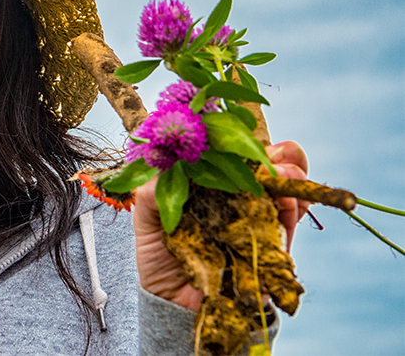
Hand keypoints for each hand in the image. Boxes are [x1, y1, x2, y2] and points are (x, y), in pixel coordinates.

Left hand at [133, 141, 308, 310]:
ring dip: (289, 174)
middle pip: (265, 165)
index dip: (241, 141)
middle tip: (270, 155)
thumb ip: (150, 195)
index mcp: (208, 184)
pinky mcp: (273, 243)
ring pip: (284, 186)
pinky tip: (290, 197)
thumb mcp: (146, 223)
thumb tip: (163, 165)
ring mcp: (255, 217)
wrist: (174, 305)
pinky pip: (291, 219)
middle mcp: (235, 197)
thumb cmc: (160, 259)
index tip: (241, 135)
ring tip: (283, 173)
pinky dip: (294, 205)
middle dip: (274, 154)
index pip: (231, 154)